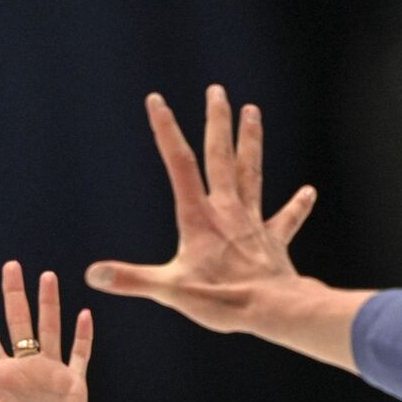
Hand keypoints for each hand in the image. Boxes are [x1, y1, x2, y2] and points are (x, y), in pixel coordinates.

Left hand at [0, 261, 91, 401]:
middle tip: (11, 266)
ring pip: (50, 328)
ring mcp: (51, 373)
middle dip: (14, 294)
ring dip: (49, 303)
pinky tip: (84, 314)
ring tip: (48, 276)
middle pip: (19, 322)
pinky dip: (83, 335)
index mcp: (1, 377)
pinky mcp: (74, 382)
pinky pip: (80, 353)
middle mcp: (26, 369)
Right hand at [84, 84, 322, 333]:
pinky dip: (297, 206)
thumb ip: (132, 280)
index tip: (157, 100)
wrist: (275, 310)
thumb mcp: (170, 290)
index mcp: (199, 218)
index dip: (166, 131)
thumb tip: (93, 274)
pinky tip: (308, 192)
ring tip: (252, 112)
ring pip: (251, 173)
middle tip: (216, 91)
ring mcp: (252, 223)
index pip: (179, 165)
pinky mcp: (273, 242)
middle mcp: (227, 211)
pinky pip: (285, 219)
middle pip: (221, 157)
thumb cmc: (224, 300)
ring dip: (250, 142)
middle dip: (217, 123)